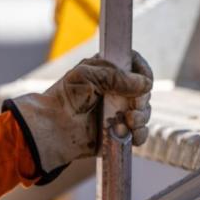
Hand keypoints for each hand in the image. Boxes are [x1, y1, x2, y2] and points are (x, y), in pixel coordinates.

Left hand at [3, 53, 152, 184]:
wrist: (54, 127)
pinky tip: (130, 134)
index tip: (145, 81)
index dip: (144, 72)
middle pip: (143, 91)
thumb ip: (117, 77)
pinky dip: (139, 134)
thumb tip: (145, 84)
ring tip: (128, 121)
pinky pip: (139, 133)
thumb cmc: (65, 97)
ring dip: (142, 117)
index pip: (135, 65)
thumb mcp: (88, 76)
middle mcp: (116, 90)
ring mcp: (118, 111)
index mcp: (108, 70)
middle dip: (142, 99)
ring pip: (144, 112)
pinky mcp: (118, 131)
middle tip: (132, 106)